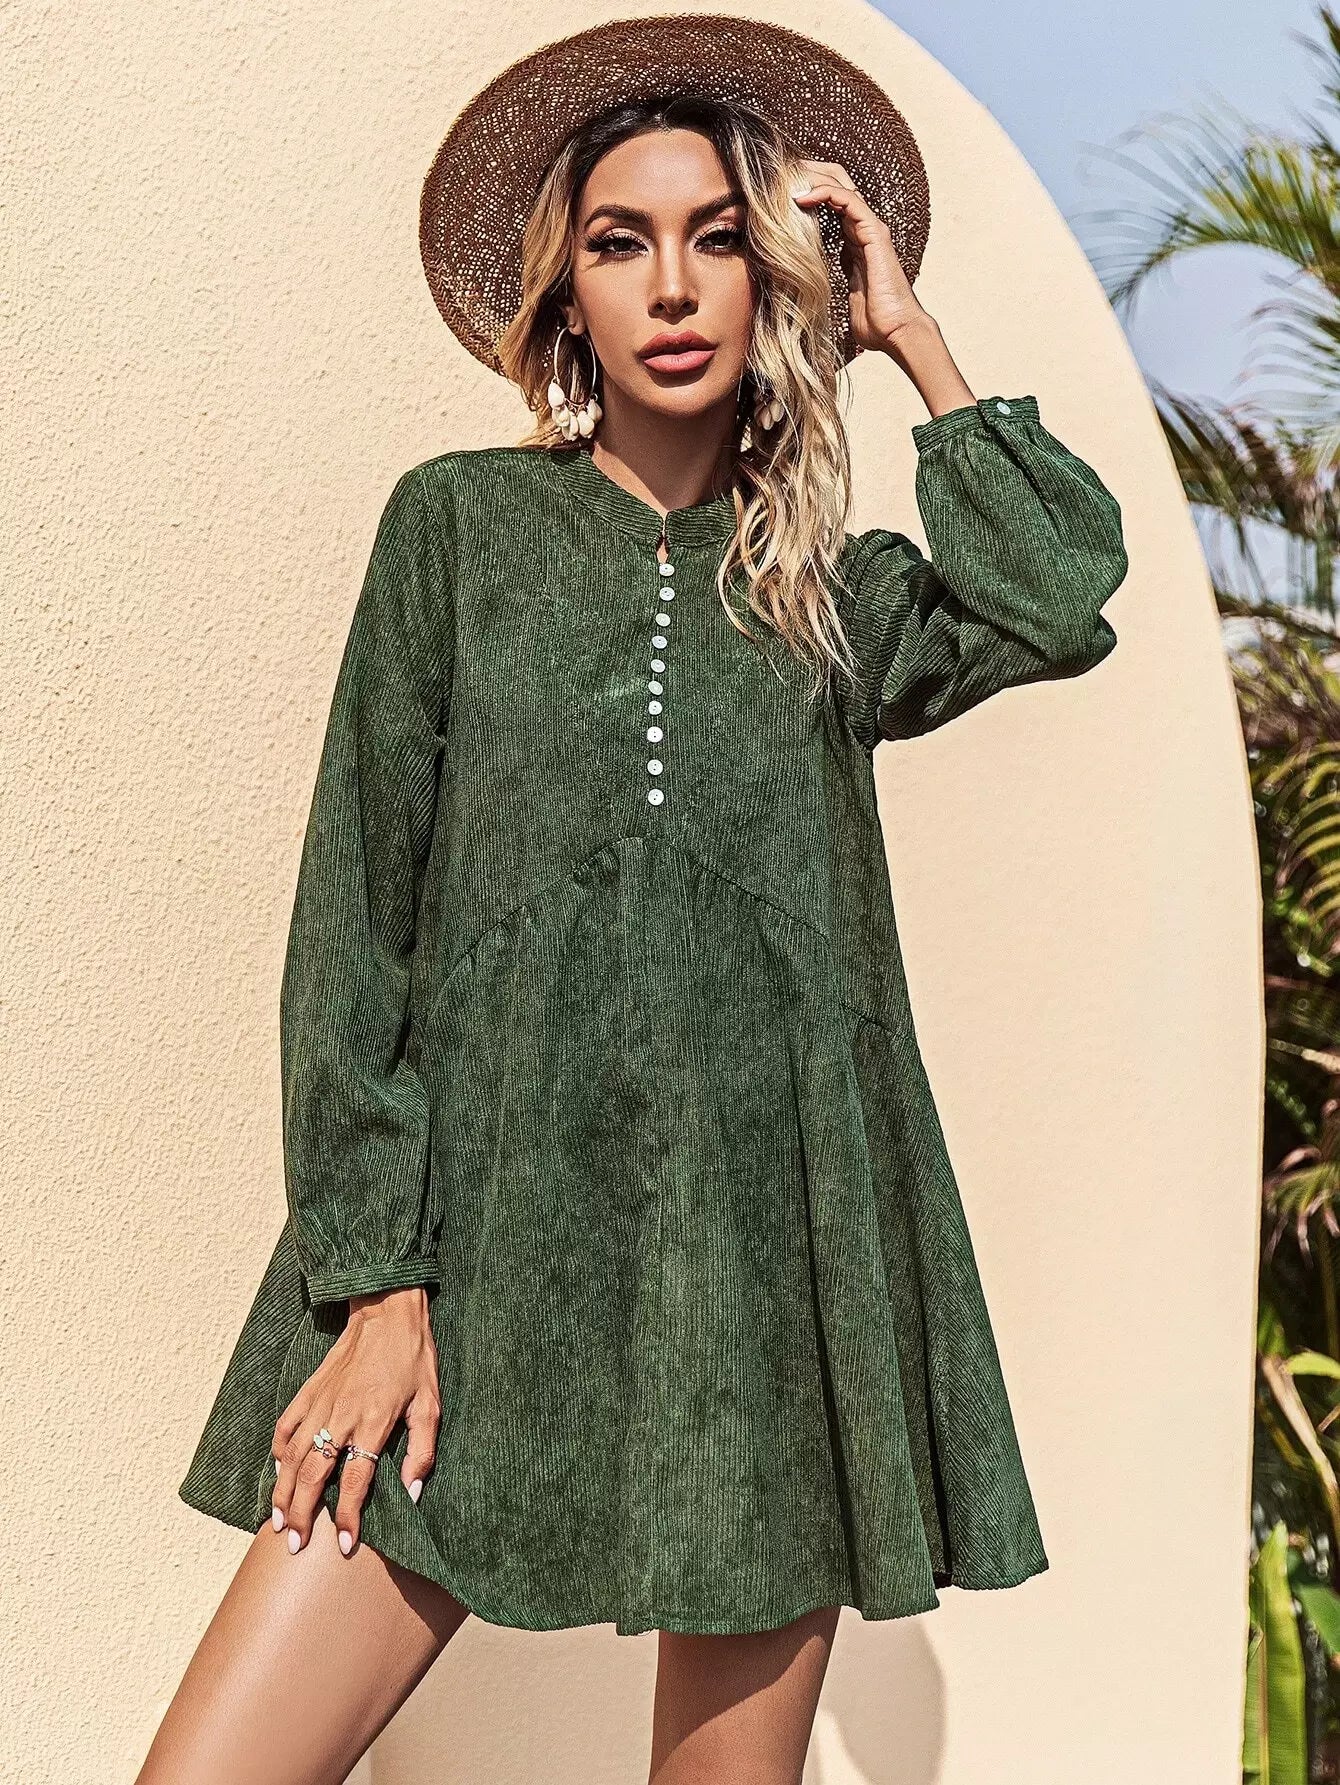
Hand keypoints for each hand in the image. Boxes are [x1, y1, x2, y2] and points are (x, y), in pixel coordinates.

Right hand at [269, 1284, 439, 1556]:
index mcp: (374, 1423)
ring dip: (283, 1493)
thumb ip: (422, 1451)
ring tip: (279, 1522)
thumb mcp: (430, 1405)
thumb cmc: (413, 1359)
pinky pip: (285, 1427)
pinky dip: (278, 1453)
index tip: (345, 1546)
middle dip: (303, 1515)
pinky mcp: (308, 1391)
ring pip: (293, 1458)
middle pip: (313, 1477)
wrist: (387, 1313)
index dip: (348, 1518)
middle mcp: (341, 1418)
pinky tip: (278, 1473)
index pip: (355, 1483)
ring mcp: (320, 1404)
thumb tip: (414, 1493)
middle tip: (296, 1545)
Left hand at [791, 158, 932, 351]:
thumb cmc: (871, 324)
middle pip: (836, 191)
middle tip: (777, 176)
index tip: (777, 197)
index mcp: (854, 244)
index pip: (831, 208)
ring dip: (813, 181)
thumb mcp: (837, 296)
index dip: (806, 197)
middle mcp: (864, 232)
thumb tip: (800, 291)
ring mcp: (871, 230)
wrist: (895, 333)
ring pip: (842, 189)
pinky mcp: (875, 234)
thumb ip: (825, 285)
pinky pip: (850, 201)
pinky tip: (802, 196)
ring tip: (786, 179)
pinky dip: (826, 193)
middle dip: (808, 179)